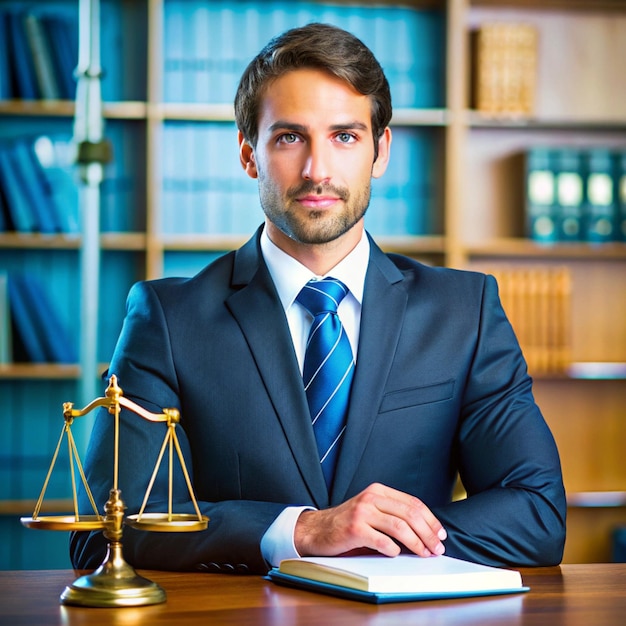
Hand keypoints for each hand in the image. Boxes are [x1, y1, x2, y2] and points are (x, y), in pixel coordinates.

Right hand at [294, 483, 446, 557]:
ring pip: (399, 527)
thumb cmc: (347, 524)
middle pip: (409, 514)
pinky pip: (382, 541)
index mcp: (378, 490)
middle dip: (428, 533)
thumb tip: (425, 533)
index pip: (412, 502)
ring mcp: (361, 512)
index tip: (440, 534)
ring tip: (424, 554)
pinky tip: (396, 554)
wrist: (316, 529)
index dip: (430, 519)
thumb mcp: (371, 511)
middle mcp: (370, 497)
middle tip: (437, 548)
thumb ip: (392, 514)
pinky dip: (393, 549)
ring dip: (417, 543)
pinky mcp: (354, 529)